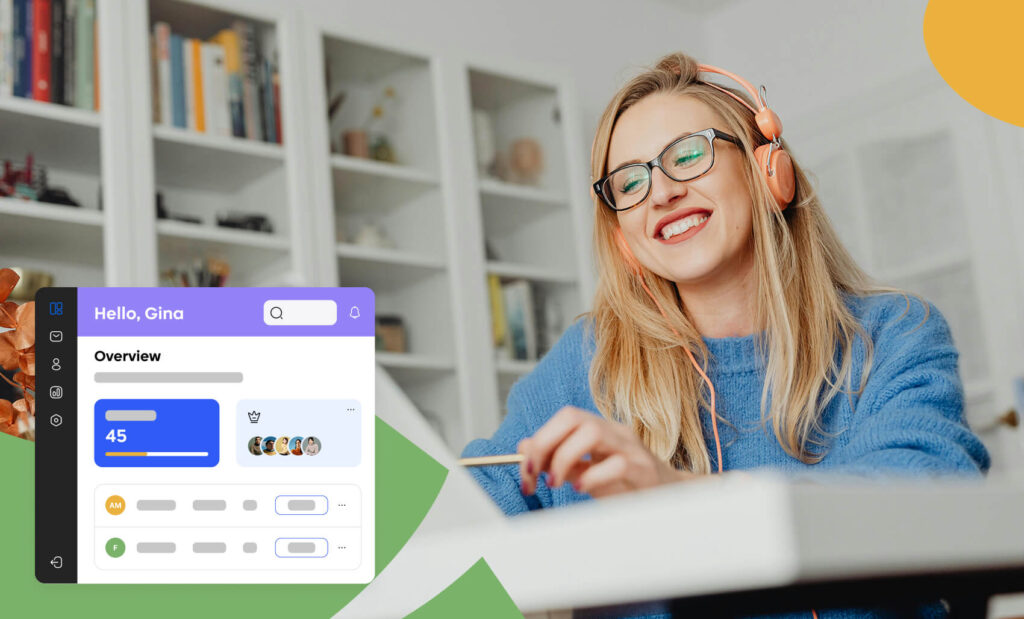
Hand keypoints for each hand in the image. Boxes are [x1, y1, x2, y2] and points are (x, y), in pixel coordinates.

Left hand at [517, 406, 695, 497]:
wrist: (671, 498)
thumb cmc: (628, 485)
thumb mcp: (587, 471)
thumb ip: (559, 458)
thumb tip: (524, 448)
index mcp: (601, 429)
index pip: (565, 417)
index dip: (539, 439)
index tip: (526, 469)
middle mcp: (615, 432)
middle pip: (574, 418)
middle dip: (545, 444)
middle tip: (535, 474)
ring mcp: (632, 448)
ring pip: (592, 433)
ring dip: (564, 458)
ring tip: (557, 482)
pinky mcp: (644, 470)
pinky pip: (616, 464)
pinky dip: (592, 477)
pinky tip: (582, 489)